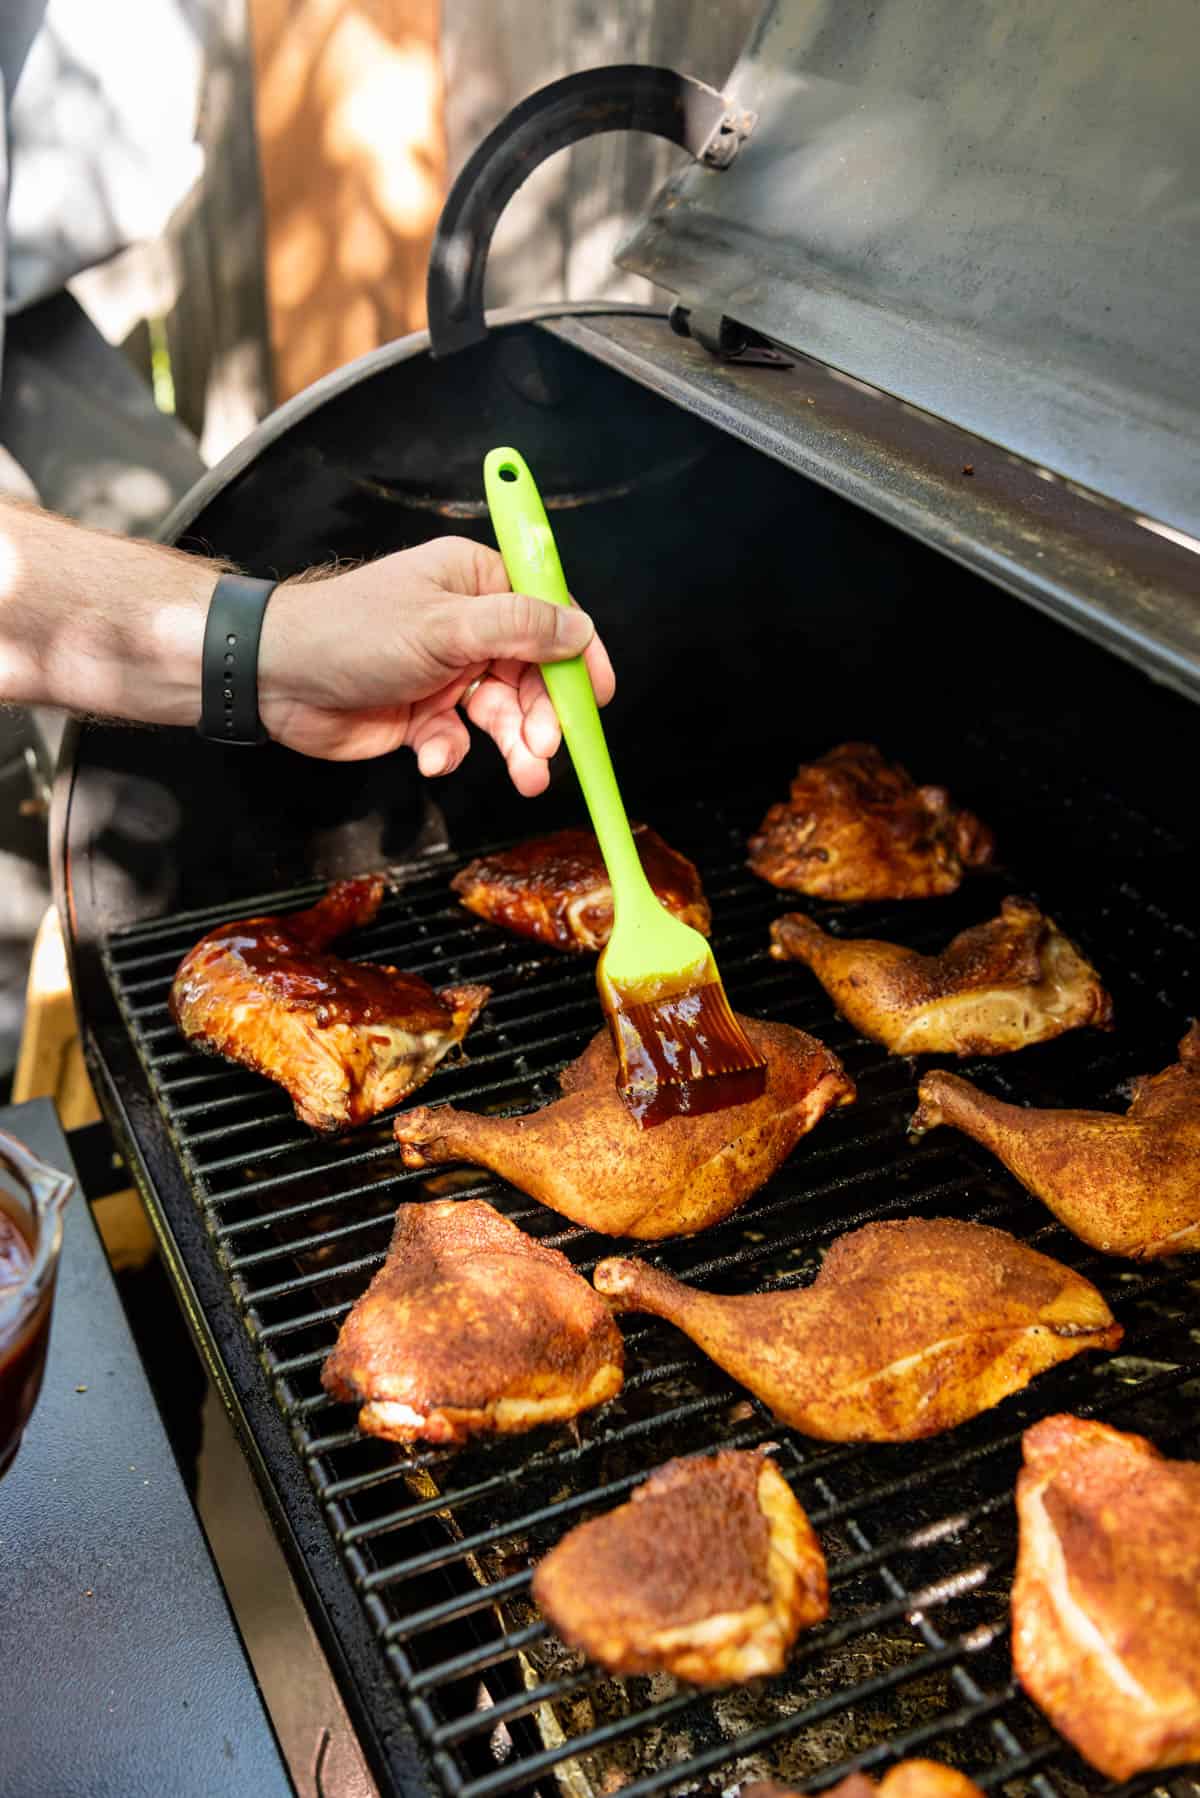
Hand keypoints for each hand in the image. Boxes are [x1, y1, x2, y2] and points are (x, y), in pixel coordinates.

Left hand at [257, 536, 613, 792]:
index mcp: (475, 582)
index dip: (579, 655)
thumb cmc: (352, 633)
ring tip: (525, 775)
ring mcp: (445, 670)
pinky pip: (459, 737)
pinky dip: (452, 751)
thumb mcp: (445, 627)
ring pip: (502, 712)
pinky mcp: (422, 712)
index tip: (598, 695)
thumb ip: (519, 628)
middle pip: (532, 672)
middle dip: (543, 714)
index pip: (548, 614)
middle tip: (546, 748)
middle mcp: (466, 624)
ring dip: (513, 745)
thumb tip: (580, 630)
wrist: (275, 678)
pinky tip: (432, 754)